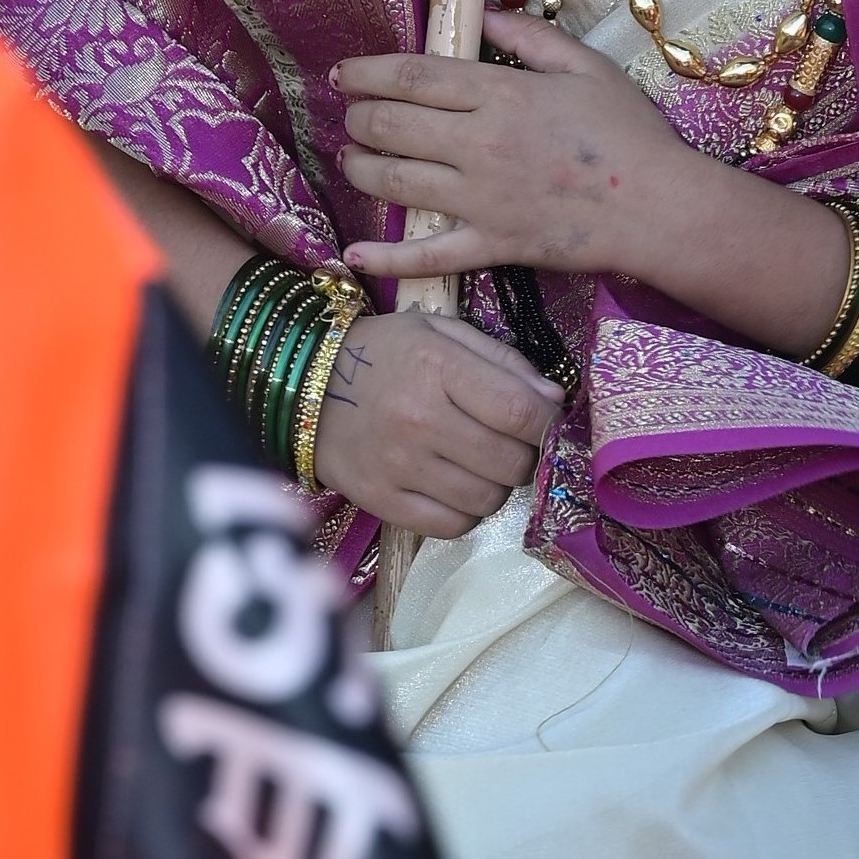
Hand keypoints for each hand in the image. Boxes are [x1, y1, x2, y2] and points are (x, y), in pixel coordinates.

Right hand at [306, 305, 564, 538]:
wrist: (304, 386)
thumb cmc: (384, 354)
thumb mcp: (441, 332)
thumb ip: (502, 360)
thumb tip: (554, 398)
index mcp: (438, 367)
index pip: (520, 411)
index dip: (548, 421)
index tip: (546, 420)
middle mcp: (419, 419)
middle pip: (510, 462)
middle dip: (524, 455)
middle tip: (510, 442)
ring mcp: (398, 465)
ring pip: (486, 499)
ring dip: (496, 486)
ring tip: (479, 463)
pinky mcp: (380, 500)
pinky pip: (451, 526)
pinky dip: (465, 512)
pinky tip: (455, 487)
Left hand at [336, 10, 710, 283]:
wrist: (661, 206)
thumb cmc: (631, 132)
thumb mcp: (586, 66)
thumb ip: (530, 38)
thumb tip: (482, 16)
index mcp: (501, 95)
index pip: (414, 76)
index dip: (369, 72)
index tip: (344, 73)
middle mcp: (479, 144)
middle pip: (393, 126)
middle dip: (359, 118)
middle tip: (349, 115)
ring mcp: (481, 200)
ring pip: (397, 183)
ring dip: (362, 169)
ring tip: (351, 160)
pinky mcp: (491, 245)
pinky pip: (429, 255)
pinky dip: (388, 257)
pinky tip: (355, 253)